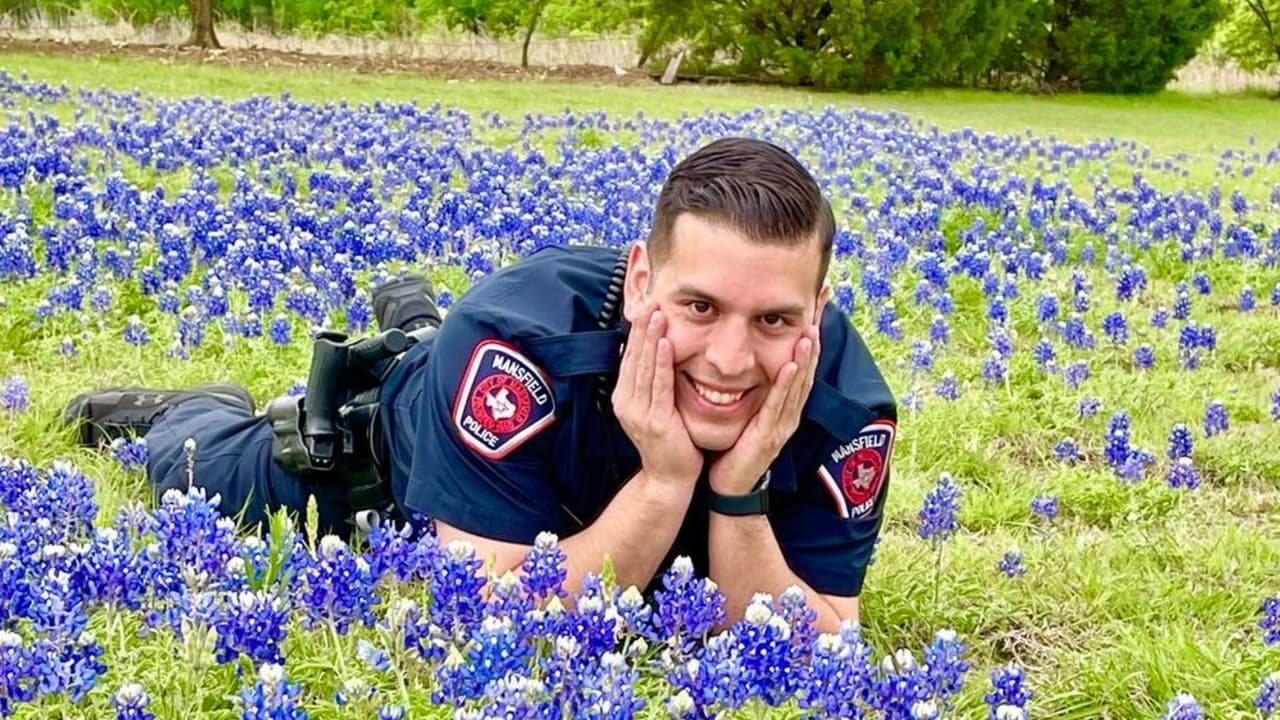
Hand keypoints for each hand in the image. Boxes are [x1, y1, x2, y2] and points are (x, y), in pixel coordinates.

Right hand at [612, 303, 702, 488]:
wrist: (670, 478)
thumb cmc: (669, 441)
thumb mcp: (655, 407)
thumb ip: (653, 383)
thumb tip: (658, 353)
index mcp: (625, 398)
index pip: (629, 357)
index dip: (637, 331)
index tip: (645, 305)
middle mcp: (626, 403)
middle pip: (633, 357)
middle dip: (641, 327)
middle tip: (649, 299)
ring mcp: (639, 413)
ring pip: (643, 367)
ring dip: (650, 337)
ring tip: (656, 312)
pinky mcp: (655, 421)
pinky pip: (658, 386)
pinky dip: (660, 362)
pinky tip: (665, 343)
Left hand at [708, 322, 820, 495]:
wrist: (732, 487)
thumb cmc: (737, 446)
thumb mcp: (750, 410)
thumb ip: (755, 388)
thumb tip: (749, 358)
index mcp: (786, 404)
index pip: (801, 361)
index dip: (810, 333)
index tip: (816, 303)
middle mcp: (790, 411)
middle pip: (807, 368)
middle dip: (815, 336)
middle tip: (822, 306)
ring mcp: (783, 424)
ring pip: (798, 385)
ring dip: (805, 358)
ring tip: (811, 331)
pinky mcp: (769, 435)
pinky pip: (779, 405)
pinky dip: (786, 385)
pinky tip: (790, 365)